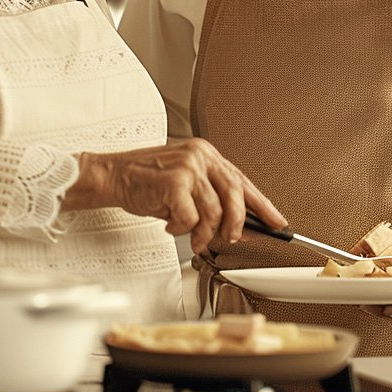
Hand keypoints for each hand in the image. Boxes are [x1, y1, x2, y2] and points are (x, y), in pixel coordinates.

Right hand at [68, 138, 284, 253]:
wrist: (113, 175)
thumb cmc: (146, 181)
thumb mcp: (185, 184)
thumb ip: (211, 198)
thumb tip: (238, 224)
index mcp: (206, 154)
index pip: (243, 180)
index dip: (263, 205)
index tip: (278, 222)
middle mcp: (200, 156)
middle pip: (235, 195)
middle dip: (236, 224)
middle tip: (231, 238)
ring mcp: (188, 167)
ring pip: (213, 212)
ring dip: (203, 233)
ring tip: (191, 235)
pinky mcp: (174, 182)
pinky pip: (190, 218)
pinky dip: (181, 229)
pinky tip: (171, 225)